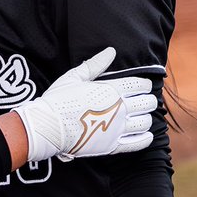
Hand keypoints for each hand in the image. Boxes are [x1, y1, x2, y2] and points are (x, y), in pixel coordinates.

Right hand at [13, 48, 157, 162]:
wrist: (48, 127)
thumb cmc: (58, 99)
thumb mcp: (75, 76)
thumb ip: (96, 64)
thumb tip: (111, 51)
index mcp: (112, 89)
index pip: (141, 85)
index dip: (144, 85)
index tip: (142, 86)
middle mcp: (120, 108)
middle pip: (148, 103)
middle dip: (148, 100)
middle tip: (142, 101)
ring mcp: (118, 128)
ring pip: (146, 122)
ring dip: (146, 118)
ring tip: (140, 117)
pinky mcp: (113, 145)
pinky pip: (138, 143)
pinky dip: (145, 138)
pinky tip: (144, 135)